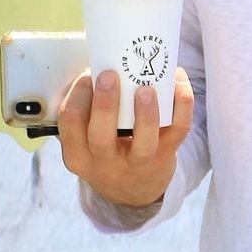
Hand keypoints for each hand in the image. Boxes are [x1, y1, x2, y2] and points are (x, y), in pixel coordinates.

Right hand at [57, 67, 193, 208]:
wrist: (134, 192)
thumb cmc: (106, 151)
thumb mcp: (84, 143)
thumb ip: (86, 112)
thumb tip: (100, 59)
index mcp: (78, 154)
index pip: (69, 124)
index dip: (76, 97)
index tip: (87, 76)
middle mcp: (105, 163)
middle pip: (100, 137)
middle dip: (105, 104)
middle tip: (110, 75)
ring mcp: (138, 163)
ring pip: (143, 143)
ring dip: (145, 113)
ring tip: (146, 88)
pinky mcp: (166, 157)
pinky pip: (177, 132)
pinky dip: (182, 106)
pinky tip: (178, 84)